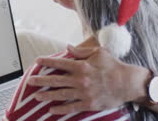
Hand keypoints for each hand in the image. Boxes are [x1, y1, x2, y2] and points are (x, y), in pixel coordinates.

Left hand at [27, 45, 147, 114]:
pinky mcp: (88, 103)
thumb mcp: (99, 52)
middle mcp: (80, 79)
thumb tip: (67, 48)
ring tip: (36, 95)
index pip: (60, 63)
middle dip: (41, 80)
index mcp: (81, 66)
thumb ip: (81, 52)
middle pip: (56, 80)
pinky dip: (60, 108)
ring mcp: (83, 92)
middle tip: (30, 81)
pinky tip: (51, 109)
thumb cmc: (114, 66)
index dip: (47, 62)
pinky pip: (71, 107)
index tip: (37, 62)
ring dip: (47, 95)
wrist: (127, 83)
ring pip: (60, 94)